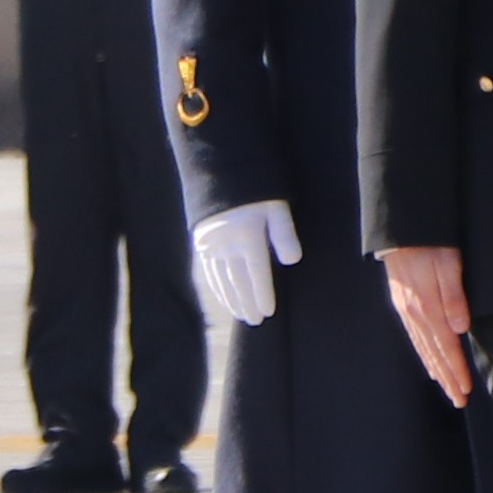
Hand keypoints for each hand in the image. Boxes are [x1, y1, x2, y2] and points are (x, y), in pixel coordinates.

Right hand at [192, 199, 301, 328]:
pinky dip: (218, 287)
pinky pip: (210, 272)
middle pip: (238, 282)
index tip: (268, 312)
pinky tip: (224, 296)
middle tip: (255, 322)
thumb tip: (292, 261)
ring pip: (222, 280)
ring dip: (232, 299)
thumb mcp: (275, 206)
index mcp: (247, 236)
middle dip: (247, 304)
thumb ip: (284, 233)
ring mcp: (211, 245)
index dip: (263, 295)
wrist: (218, 171)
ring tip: (241, 314)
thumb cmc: (255, 189)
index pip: (257, 274)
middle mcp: (226, 244)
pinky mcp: (201, 243)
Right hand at [383, 242, 479, 407]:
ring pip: (423, 349)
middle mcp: (415, 314)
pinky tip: (430, 364)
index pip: (447, 347)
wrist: (402, 228)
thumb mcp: (449, 264)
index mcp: (428, 307)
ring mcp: (407, 310)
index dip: (457, 369)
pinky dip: (424, 354)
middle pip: (434, 354)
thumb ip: (455, 296)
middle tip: (459, 400)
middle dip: (447, 379)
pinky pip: (415, 338)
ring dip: (436, 371)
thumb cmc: (431, 243)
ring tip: (447, 388)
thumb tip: (461, 329)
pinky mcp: (403, 304)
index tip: (466, 390)